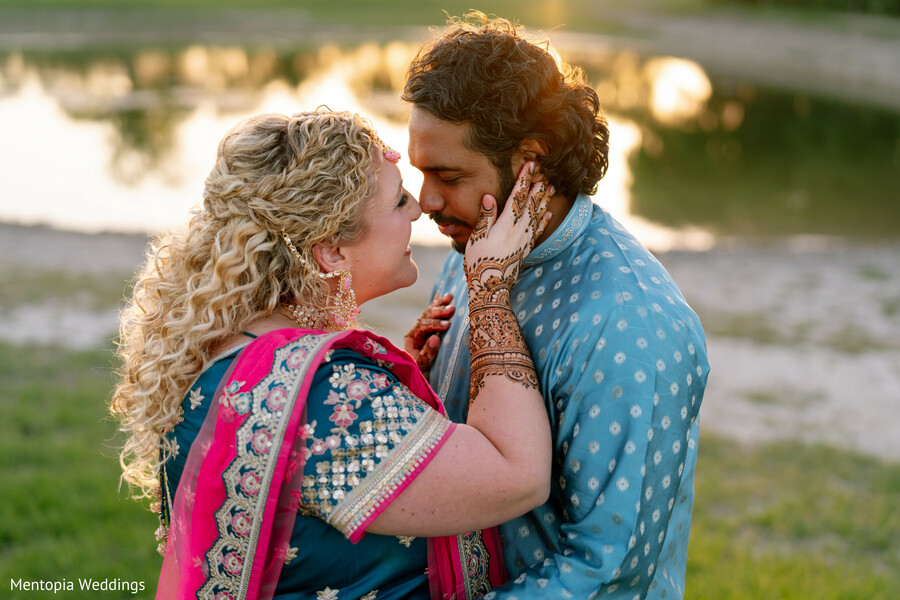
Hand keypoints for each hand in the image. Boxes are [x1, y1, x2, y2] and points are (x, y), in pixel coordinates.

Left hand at [404, 292, 454, 372]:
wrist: (416, 371)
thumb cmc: (419, 369)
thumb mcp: (422, 365)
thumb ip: (427, 353)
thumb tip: (435, 338)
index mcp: (412, 336)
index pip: (423, 326)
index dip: (435, 324)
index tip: (447, 325)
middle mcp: (416, 329)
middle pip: (426, 316)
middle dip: (439, 311)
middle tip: (452, 309)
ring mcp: (422, 326)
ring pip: (430, 312)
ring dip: (440, 303)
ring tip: (450, 296)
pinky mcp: (428, 326)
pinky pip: (432, 312)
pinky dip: (436, 302)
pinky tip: (441, 294)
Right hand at [464, 162, 552, 296]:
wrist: (492, 287)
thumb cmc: (479, 262)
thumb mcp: (477, 238)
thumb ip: (485, 217)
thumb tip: (488, 196)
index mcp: (507, 224)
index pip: (518, 196)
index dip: (524, 179)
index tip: (531, 165)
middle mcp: (520, 230)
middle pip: (532, 203)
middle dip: (538, 185)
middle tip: (546, 170)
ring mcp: (525, 240)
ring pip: (538, 214)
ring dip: (545, 199)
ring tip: (552, 186)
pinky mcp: (526, 249)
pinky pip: (538, 231)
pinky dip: (544, 221)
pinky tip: (548, 214)